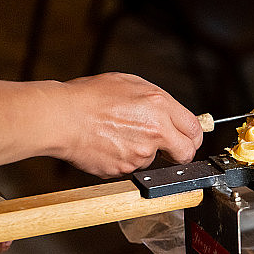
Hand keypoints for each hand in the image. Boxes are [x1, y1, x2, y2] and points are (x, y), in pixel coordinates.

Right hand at [52, 73, 202, 177]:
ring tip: (118, 136)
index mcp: (160, 106)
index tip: (187, 140)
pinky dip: (122, 160)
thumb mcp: (130, 84)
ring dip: (142, 153)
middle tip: (167, 150)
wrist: (59, 118)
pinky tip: (108, 145)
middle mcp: (156, 131)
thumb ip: (158, 101)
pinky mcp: (125, 170)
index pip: (194, 130)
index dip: (192, 137)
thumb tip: (173, 115)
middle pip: (186, 153)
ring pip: (153, 160)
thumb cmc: (88, 97)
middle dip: (180, 154)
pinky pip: (131, 168)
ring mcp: (141, 154)